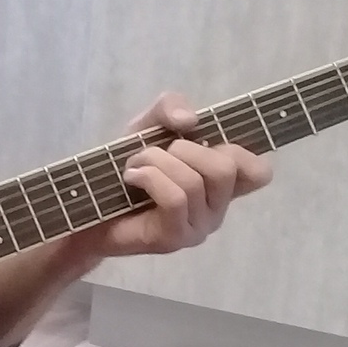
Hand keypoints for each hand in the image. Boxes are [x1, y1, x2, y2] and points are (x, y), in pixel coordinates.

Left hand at [83, 92, 271, 259]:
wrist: (88, 203)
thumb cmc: (127, 167)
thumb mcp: (149, 125)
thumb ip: (170, 108)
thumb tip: (191, 119)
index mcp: (221, 183)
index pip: (259, 173)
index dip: (240, 150)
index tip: (208, 141)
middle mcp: (217, 207)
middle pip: (226, 168)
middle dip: (185, 149)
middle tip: (158, 153)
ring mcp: (197, 227)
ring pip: (194, 182)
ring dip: (157, 162)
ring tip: (136, 165)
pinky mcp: (174, 239)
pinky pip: (175, 199)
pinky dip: (149, 178)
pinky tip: (132, 177)